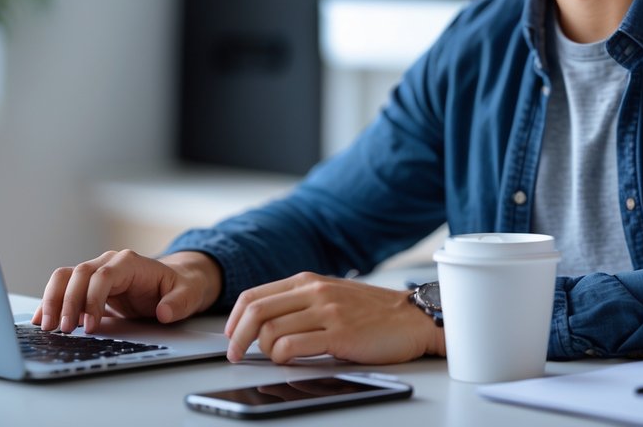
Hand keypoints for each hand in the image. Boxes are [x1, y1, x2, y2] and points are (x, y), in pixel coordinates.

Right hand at [32, 250, 220, 333]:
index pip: (103, 276)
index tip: (89, 326)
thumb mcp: (188, 294)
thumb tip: (164, 312)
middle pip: (78, 274)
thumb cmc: (179, 286)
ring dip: (52, 300)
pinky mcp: (88, 285)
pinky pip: (63, 287)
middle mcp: (109, 262)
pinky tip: (42, 319)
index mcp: (130, 263)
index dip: (93, 300)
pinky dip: (50, 302)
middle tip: (63, 329)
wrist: (174, 281)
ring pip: (65, 277)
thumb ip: (178, 302)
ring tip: (46, 326)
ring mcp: (96, 272)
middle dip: (67, 302)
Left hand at [224, 272, 445, 364]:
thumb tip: (262, 321)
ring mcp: (327, 312)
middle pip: (256, 312)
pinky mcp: (340, 334)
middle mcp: (314, 292)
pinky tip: (289, 361)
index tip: (230, 336)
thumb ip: (300, 301)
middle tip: (235, 354)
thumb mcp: (331, 294)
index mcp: (308, 281)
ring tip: (272, 359)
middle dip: (237, 337)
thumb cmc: (373, 311)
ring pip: (271, 331)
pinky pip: (293, 347)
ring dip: (263, 350)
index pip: (255, 295)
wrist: (412, 319)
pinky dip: (282, 358)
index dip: (234, 318)